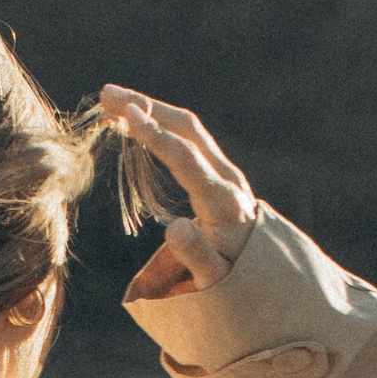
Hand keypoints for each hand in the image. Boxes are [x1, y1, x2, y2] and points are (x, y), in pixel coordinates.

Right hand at [100, 88, 260, 301]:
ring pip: (187, 128)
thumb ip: (197, 256)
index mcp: (224, 202)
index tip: (126, 114)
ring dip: (151, 110)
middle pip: (187, 129)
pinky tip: (136, 120)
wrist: (268, 277)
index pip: (185, 157)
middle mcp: (228, 179)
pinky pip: (188, 140)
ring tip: (113, 101)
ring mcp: (225, 173)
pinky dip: (161, 124)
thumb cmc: (235, 283)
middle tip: (108, 94)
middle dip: (147, 107)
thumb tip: (174, 228)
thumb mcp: (215, 281)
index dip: (154, 134)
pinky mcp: (218, 174)